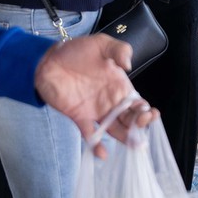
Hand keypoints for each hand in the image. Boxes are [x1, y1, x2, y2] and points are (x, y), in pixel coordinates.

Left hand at [34, 35, 155, 156]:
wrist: (48, 60)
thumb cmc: (76, 50)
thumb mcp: (101, 43)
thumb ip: (119, 50)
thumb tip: (129, 66)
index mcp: (120, 86)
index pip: (138, 103)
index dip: (146, 110)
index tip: (150, 114)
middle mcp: (111, 101)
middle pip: (130, 119)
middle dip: (140, 127)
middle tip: (142, 129)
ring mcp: (96, 111)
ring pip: (115, 129)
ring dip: (125, 139)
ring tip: (134, 146)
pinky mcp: (80, 118)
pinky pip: (91, 135)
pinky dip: (97, 145)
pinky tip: (103, 154)